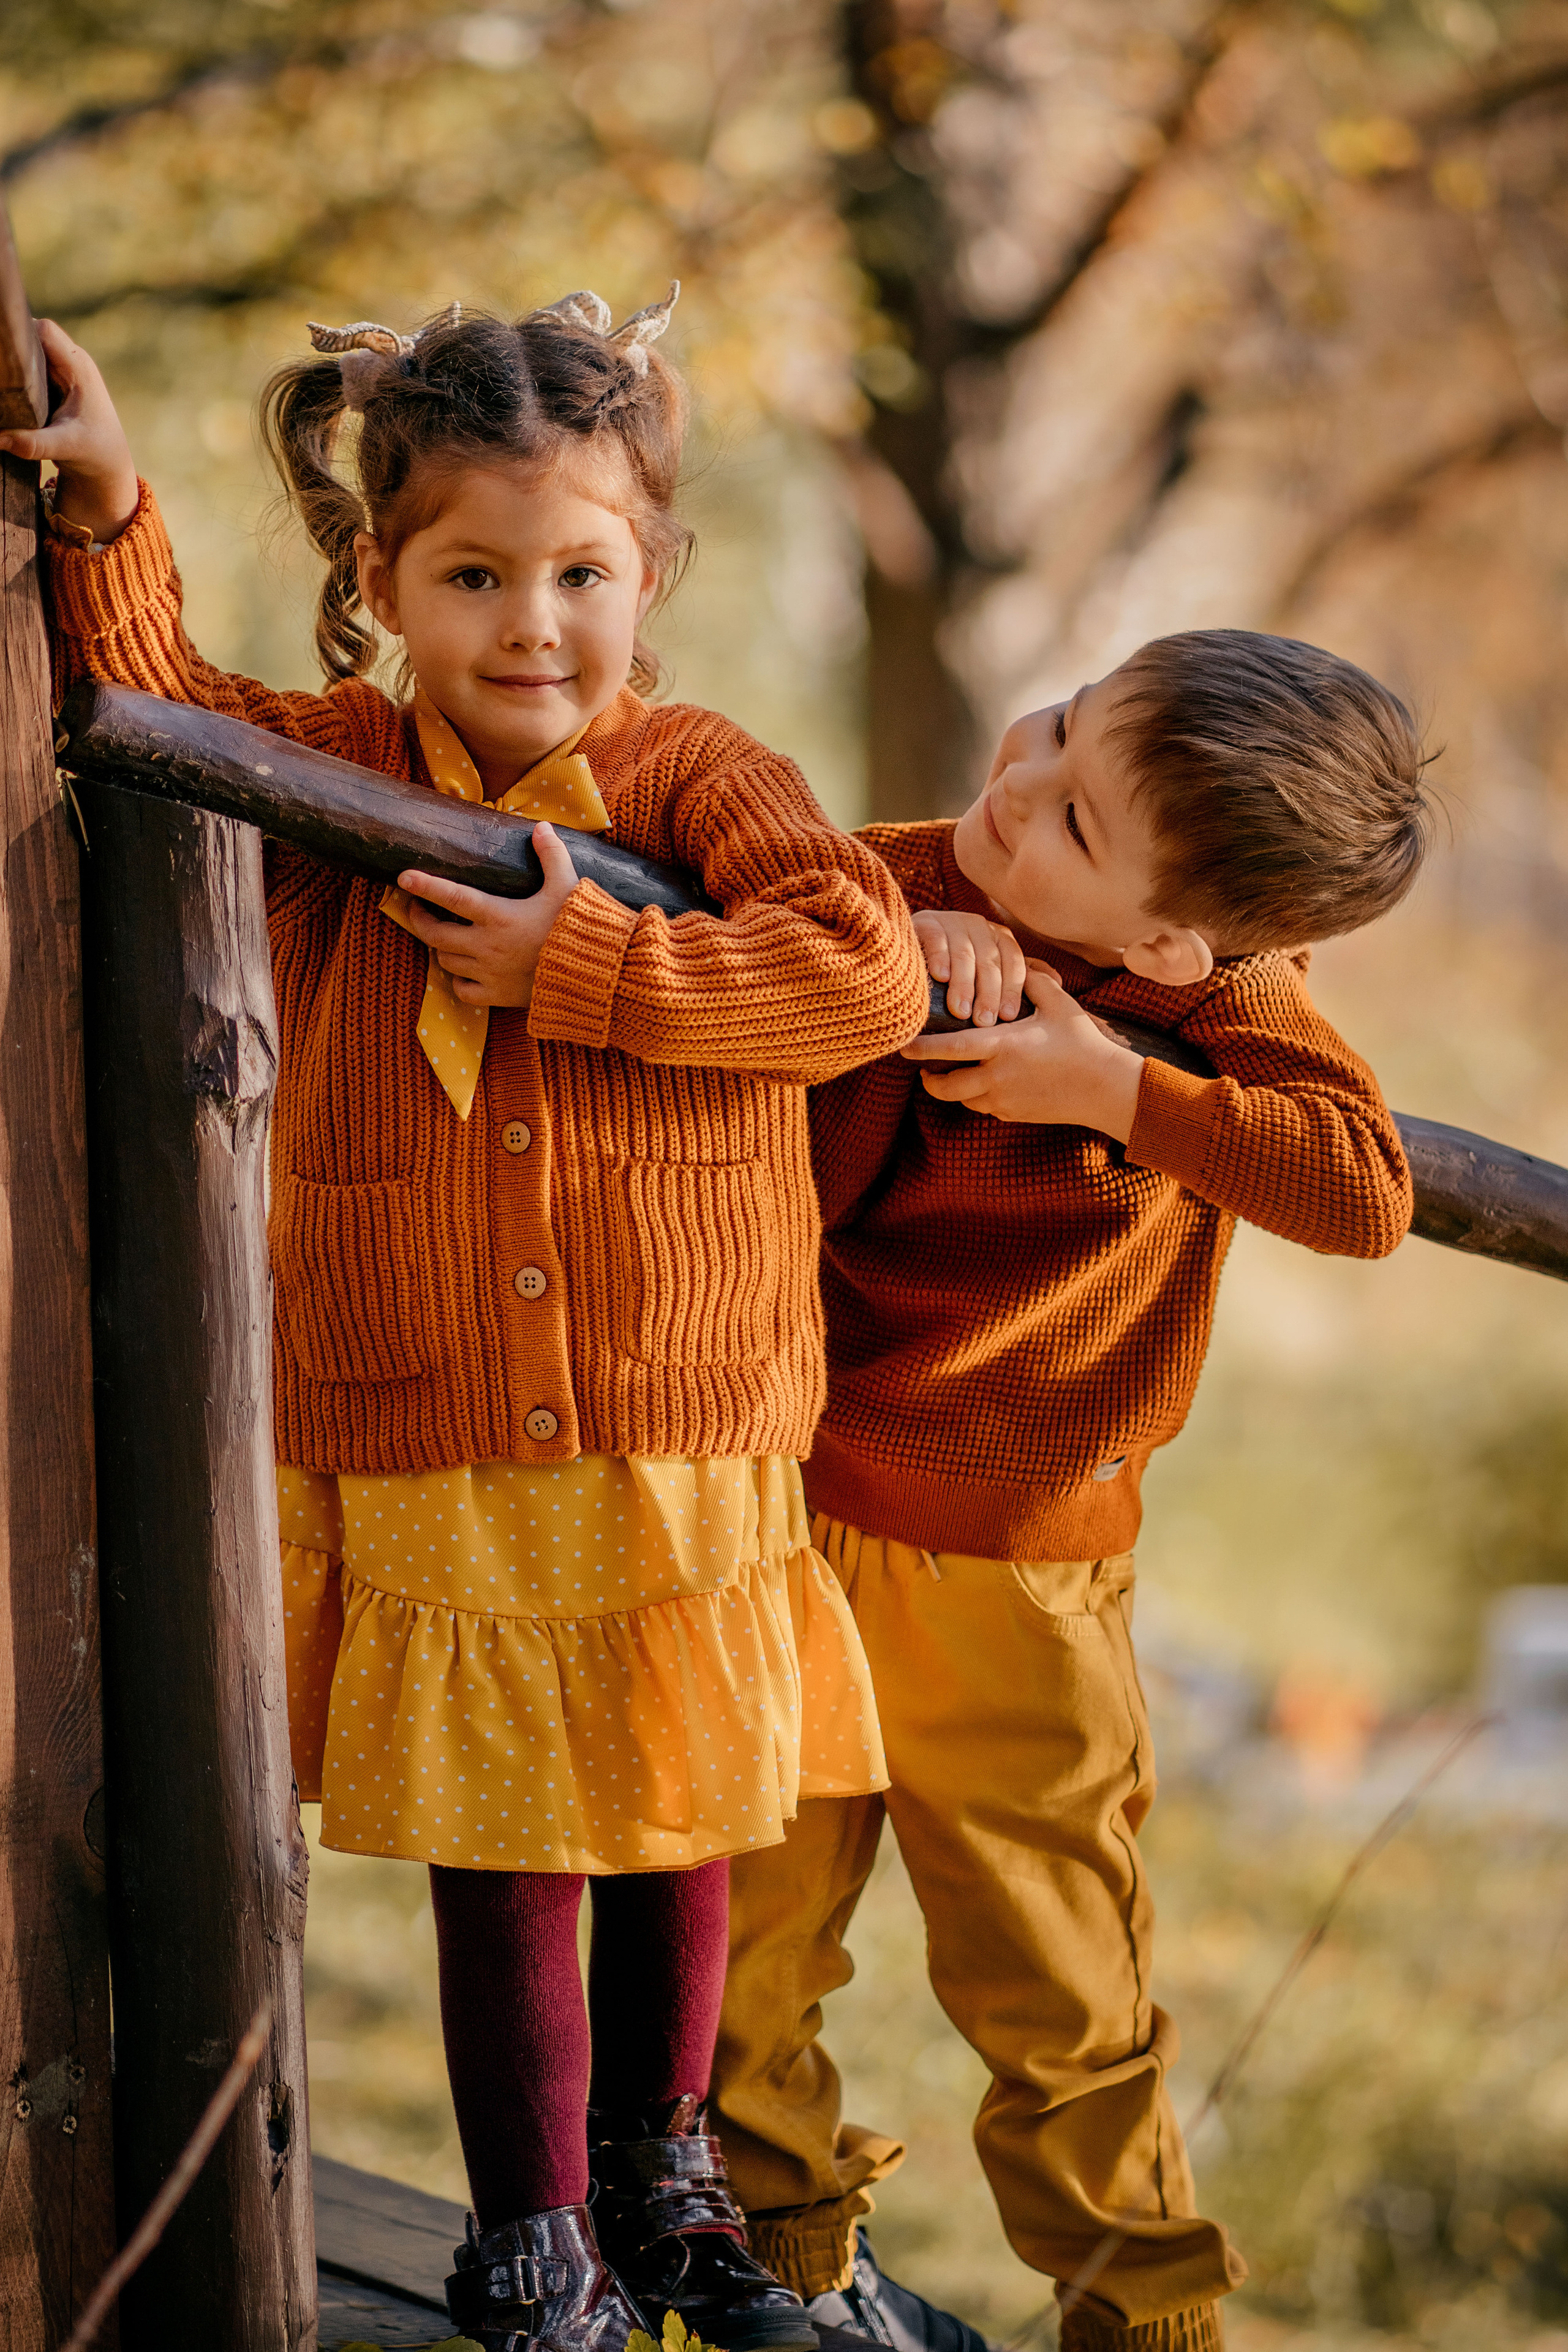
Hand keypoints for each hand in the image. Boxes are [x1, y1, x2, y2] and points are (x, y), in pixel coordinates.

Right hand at [0, 319, 138, 542]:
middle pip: (33, 333)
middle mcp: (71, 362)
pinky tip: (5, 384)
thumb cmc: (94, 452)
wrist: (108, 463)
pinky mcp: (54, 381)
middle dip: (12, 345)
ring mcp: (62, 370)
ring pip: (30, 349)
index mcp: (78, 367)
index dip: (20, 331)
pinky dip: (16, 371)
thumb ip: (31, 443)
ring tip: (0, 375)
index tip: (0, 349)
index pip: (45, 330)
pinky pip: (31, 365)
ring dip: (13, 359)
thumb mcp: (64, 447)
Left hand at [397, 823, 578, 1008]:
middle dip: (420, 920)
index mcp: (499, 916)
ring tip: (444, 938)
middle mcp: (487, 946)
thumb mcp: (568, 886)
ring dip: (440, 948)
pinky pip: (462, 992)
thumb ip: (552, 855)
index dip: (426, 886)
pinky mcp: (497, 997)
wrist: (595, 977)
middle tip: (417, 909)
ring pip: (445, 962)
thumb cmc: (579, 929)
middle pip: (435, 935)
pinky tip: (464, 972)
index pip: (452, 897)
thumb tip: (540, 827)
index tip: (403, 877)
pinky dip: (457, 981)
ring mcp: (489, 974)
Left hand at [900, 963, 1145, 1137]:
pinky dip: (978, 1096)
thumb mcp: (1059, 1003)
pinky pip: (984, 1107)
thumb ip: (1031, 980)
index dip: (922, 1048)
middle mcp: (997, 1078)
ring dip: (955, 1088)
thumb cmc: (1082, 1042)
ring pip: (963, 1099)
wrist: (1105, 1088)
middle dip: (928, 1079)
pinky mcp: (1013, 1115)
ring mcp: (1004, 1100)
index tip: (904, 1044)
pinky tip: (986, 1082)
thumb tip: (1014, 963)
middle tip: (922, 1068)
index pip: (949, 1049)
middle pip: (946, 1086)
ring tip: (952, 1073)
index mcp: (1003, 1047)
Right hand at [913, 907, 1027, 1024]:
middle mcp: (979, 927)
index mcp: (998, 938)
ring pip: (964, 954)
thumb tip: (1005, 1021)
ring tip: (960, 1011)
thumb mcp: (976, 972)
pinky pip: (936, 940)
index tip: (1007, 1016)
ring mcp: (953, 922)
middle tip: (983, 1021)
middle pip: (989, 962)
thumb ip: (992, 987)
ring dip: (963, 985)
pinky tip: (940, 978)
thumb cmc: (950, 968)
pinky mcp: (927, 922)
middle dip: (988, 994)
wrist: (906, 942)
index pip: (1013, 963)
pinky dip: (939, 958)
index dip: (1011, 989)